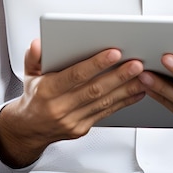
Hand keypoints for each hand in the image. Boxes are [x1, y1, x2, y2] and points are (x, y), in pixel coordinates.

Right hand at [0, 39, 144, 167]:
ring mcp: (73, 120)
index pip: (75, 76)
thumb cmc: (33, 96)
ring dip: (126, 89)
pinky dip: (124, 102)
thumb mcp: (28, 73)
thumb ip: (34, 56)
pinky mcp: (82, 128)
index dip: (95, 64)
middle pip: (94, 90)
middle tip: (136, 63)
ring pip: (104, 102)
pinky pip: (106, 113)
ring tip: (143, 76)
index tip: (114, 53)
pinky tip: (137, 92)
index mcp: (47, 91)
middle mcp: (60, 107)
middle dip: (118, 76)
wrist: (28, 129)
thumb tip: (39, 43)